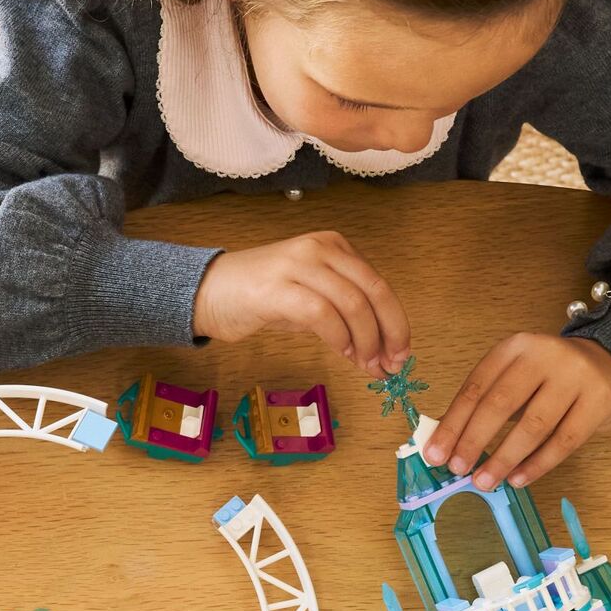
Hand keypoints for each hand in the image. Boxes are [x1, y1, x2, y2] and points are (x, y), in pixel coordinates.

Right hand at [194, 232, 408, 376]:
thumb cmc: (263, 296)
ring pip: (352, 302)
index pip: (378, 284)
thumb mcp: (313, 299)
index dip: (396, 322)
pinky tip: (343, 353)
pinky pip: (322, 313)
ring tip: (365, 364)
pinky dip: (339, 338)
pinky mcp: (277, 287)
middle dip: (390, 332)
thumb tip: (379, 351)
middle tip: (392, 363)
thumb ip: (346, 316)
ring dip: (366, 341)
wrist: (209, 290)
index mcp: (334, 246)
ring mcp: (298, 264)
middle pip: (374, 290)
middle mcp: (320, 248)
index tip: (401, 353)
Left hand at [424, 334, 610, 490]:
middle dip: (474, 440)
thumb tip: (448, 445)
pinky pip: (564, 441)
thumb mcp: (517, 377)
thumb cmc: (550, 380)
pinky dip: (538, 465)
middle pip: (501, 403)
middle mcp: (544, 355)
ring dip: (504, 458)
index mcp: (515, 347)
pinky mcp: (598, 402)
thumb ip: (486, 403)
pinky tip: (518, 479)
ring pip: (533, 425)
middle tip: (457, 469)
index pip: (476, 386)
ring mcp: (575, 377)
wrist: (610, 368)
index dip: (453, 423)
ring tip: (484, 481)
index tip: (435, 453)